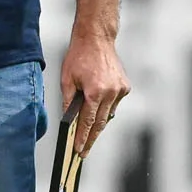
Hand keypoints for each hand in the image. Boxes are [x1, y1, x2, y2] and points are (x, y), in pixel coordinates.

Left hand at [61, 29, 129, 155]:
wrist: (96, 39)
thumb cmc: (78, 57)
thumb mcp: (67, 80)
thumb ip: (68, 102)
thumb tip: (68, 121)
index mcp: (96, 92)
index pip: (88, 122)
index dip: (83, 138)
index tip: (78, 151)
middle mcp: (111, 92)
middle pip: (101, 123)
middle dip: (91, 138)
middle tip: (83, 152)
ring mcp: (120, 90)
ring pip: (108, 114)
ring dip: (98, 123)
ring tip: (88, 135)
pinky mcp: (125, 87)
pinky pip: (114, 104)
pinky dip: (105, 107)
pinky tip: (97, 107)